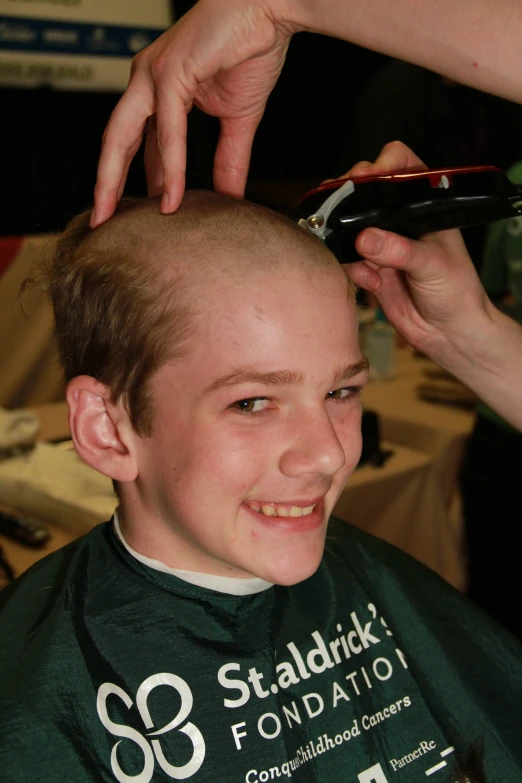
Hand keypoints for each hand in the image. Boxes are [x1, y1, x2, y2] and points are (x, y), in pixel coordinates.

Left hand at [92, 0, 294, 226]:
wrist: (268, 9)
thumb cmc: (248, 49)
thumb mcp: (236, 121)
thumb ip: (228, 160)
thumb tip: (229, 198)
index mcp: (157, 88)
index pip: (134, 141)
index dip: (128, 177)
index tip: (129, 212)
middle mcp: (147, 80)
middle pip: (115, 140)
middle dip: (105, 183)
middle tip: (100, 221)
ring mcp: (154, 75)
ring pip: (123, 134)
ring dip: (114, 178)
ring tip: (112, 214)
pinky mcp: (171, 72)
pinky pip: (167, 129)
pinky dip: (170, 166)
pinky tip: (172, 196)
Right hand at [343, 142, 490, 362]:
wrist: (448, 333)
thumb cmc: (457, 292)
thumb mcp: (434, 264)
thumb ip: (400, 250)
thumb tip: (366, 238)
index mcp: (424, 205)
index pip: (401, 166)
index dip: (382, 166)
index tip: (367, 177)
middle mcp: (399, 219)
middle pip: (364, 192)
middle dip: (352, 203)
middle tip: (347, 216)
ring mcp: (382, 242)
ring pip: (349, 226)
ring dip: (350, 244)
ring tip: (370, 266)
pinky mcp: (368, 266)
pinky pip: (347, 259)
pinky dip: (354, 270)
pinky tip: (373, 283)